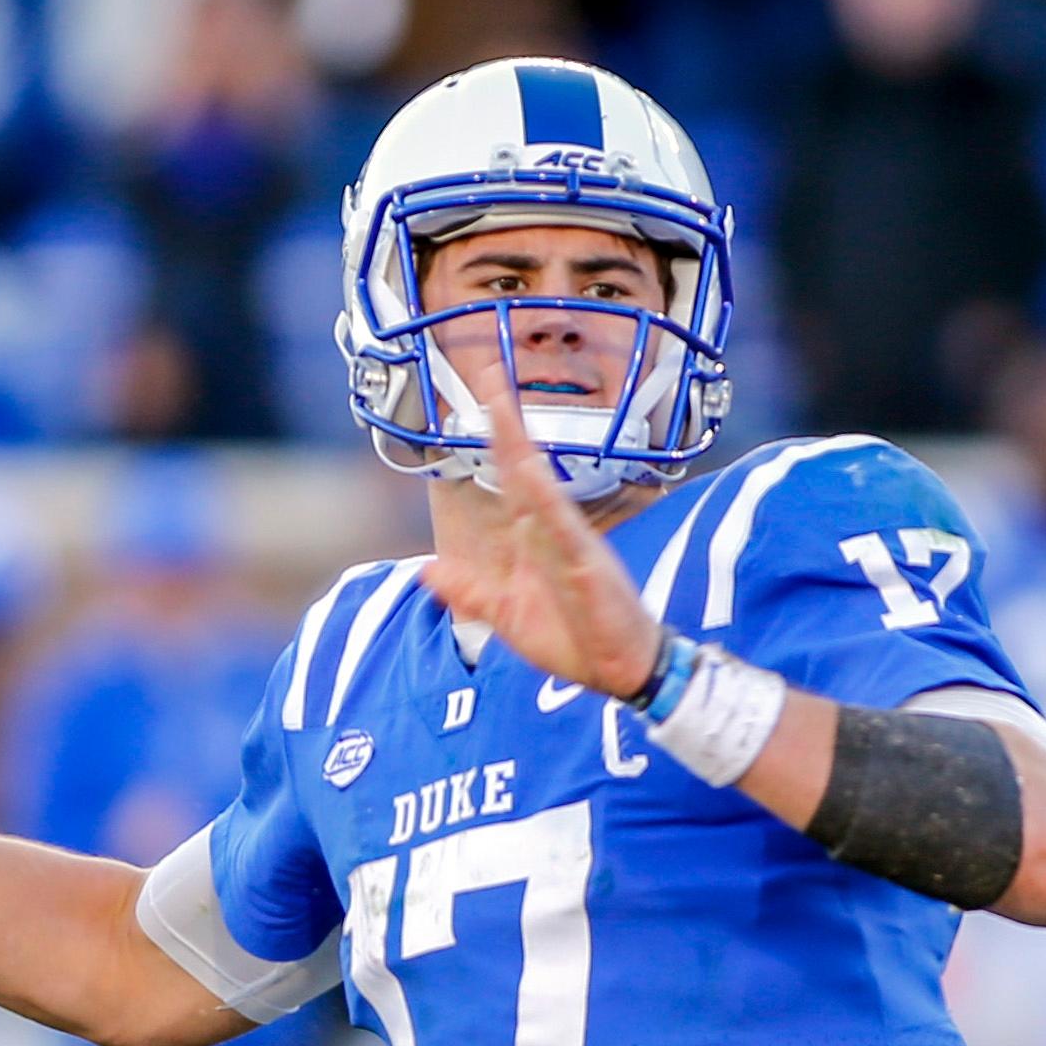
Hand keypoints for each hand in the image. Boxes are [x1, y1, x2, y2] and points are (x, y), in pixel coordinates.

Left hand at [415, 371, 663, 701]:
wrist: (619, 670)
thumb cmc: (574, 638)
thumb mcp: (507, 615)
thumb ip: (469, 591)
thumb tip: (427, 571)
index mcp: (532, 538)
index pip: (510, 478)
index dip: (493, 440)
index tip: (479, 397)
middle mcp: (551, 529)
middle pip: (524, 467)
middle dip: (505, 423)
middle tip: (488, 376)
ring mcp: (570, 542)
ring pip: (540, 485)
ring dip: (520, 447)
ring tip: (503, 408)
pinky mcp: (587, 564)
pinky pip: (564, 526)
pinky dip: (547, 499)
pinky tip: (532, 472)